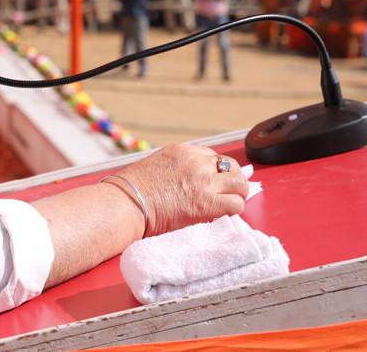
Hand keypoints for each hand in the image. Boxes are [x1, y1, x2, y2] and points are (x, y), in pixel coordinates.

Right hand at [115, 143, 247, 235]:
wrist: (126, 203)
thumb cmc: (132, 190)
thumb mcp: (155, 166)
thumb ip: (175, 168)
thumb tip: (186, 181)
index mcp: (182, 151)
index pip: (213, 157)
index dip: (217, 171)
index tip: (215, 181)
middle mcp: (197, 162)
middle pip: (231, 166)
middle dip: (232, 180)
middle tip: (227, 192)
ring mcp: (204, 182)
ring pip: (239, 184)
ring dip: (236, 194)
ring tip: (228, 204)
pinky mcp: (208, 203)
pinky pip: (236, 204)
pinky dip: (232, 210)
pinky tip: (222, 214)